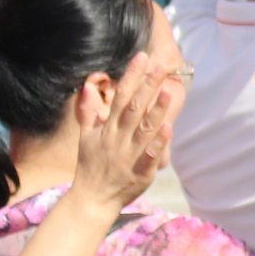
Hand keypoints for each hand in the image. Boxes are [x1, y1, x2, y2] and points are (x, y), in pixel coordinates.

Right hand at [69, 54, 179, 217]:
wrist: (92, 198)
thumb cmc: (90, 166)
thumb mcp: (85, 138)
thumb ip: (89, 112)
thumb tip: (89, 87)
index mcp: (107, 129)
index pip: (120, 96)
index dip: (132, 76)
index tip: (142, 57)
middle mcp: (118, 139)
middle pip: (135, 108)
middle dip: (148, 86)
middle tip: (161, 66)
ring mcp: (130, 155)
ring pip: (145, 129)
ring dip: (157, 110)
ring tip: (168, 90)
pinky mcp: (141, 172)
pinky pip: (150, 156)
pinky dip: (159, 142)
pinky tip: (169, 128)